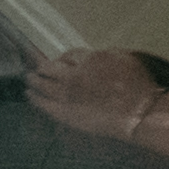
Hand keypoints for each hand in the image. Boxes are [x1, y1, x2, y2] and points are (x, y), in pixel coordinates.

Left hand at [25, 43, 161, 141]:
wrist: (139, 112)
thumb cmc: (140, 85)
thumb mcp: (124, 59)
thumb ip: (104, 57)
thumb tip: (93, 58)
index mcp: (90, 58)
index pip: (69, 55)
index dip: (63, 58)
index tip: (61, 61)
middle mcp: (74, 74)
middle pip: (50, 67)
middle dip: (42, 66)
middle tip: (35, 66)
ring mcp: (68, 94)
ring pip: (43, 84)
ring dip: (34, 80)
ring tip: (29, 79)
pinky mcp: (67, 113)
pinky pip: (45, 104)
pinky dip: (35, 98)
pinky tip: (30, 94)